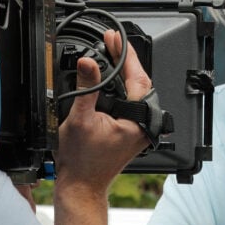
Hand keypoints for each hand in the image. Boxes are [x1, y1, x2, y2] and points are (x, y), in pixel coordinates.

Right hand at [51, 29, 151, 224]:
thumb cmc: (81, 161)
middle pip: (140, 81)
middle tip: (112, 41)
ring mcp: (139, 128)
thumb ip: (86, 87)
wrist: (81, 185)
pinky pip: (131, 101)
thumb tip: (88, 62)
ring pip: (137, 91)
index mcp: (138, 121)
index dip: (126, 54)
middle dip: (126, 59)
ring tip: (112, 53)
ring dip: (124, 72)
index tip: (115, 38)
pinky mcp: (132, 131)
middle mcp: (144, 124)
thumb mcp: (80, 118)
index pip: (138, 77)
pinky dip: (121, 87)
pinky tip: (111, 78)